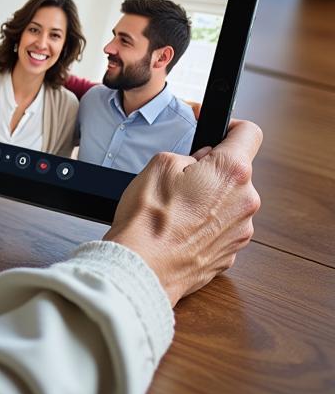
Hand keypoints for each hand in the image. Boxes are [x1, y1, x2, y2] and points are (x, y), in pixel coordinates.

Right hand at [104, 119, 262, 305]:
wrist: (144, 268)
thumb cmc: (149, 219)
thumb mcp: (160, 163)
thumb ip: (190, 156)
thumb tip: (200, 162)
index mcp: (232, 173)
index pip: (249, 133)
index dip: (229, 125)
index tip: (214, 128)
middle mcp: (246, 202)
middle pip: (236, 170)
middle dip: (211, 167)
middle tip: (180, 174)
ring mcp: (241, 231)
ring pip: (228, 199)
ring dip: (208, 196)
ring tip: (175, 205)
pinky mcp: (231, 252)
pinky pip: (221, 225)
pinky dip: (204, 221)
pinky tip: (178, 225)